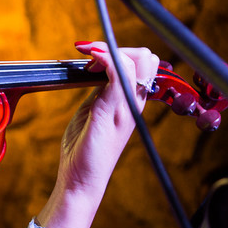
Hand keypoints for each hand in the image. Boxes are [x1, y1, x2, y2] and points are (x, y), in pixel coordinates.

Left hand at [62, 42, 160, 196]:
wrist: (80, 180)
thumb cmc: (83, 150)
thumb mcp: (93, 111)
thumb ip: (100, 91)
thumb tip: (98, 69)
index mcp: (131, 102)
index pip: (144, 64)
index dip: (120, 51)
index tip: (92, 55)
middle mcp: (134, 103)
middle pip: (147, 58)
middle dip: (117, 47)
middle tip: (90, 57)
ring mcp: (126, 107)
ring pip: (138, 62)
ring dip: (109, 49)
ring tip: (87, 58)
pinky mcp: (113, 112)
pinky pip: (120, 75)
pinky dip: (105, 58)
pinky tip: (90, 59)